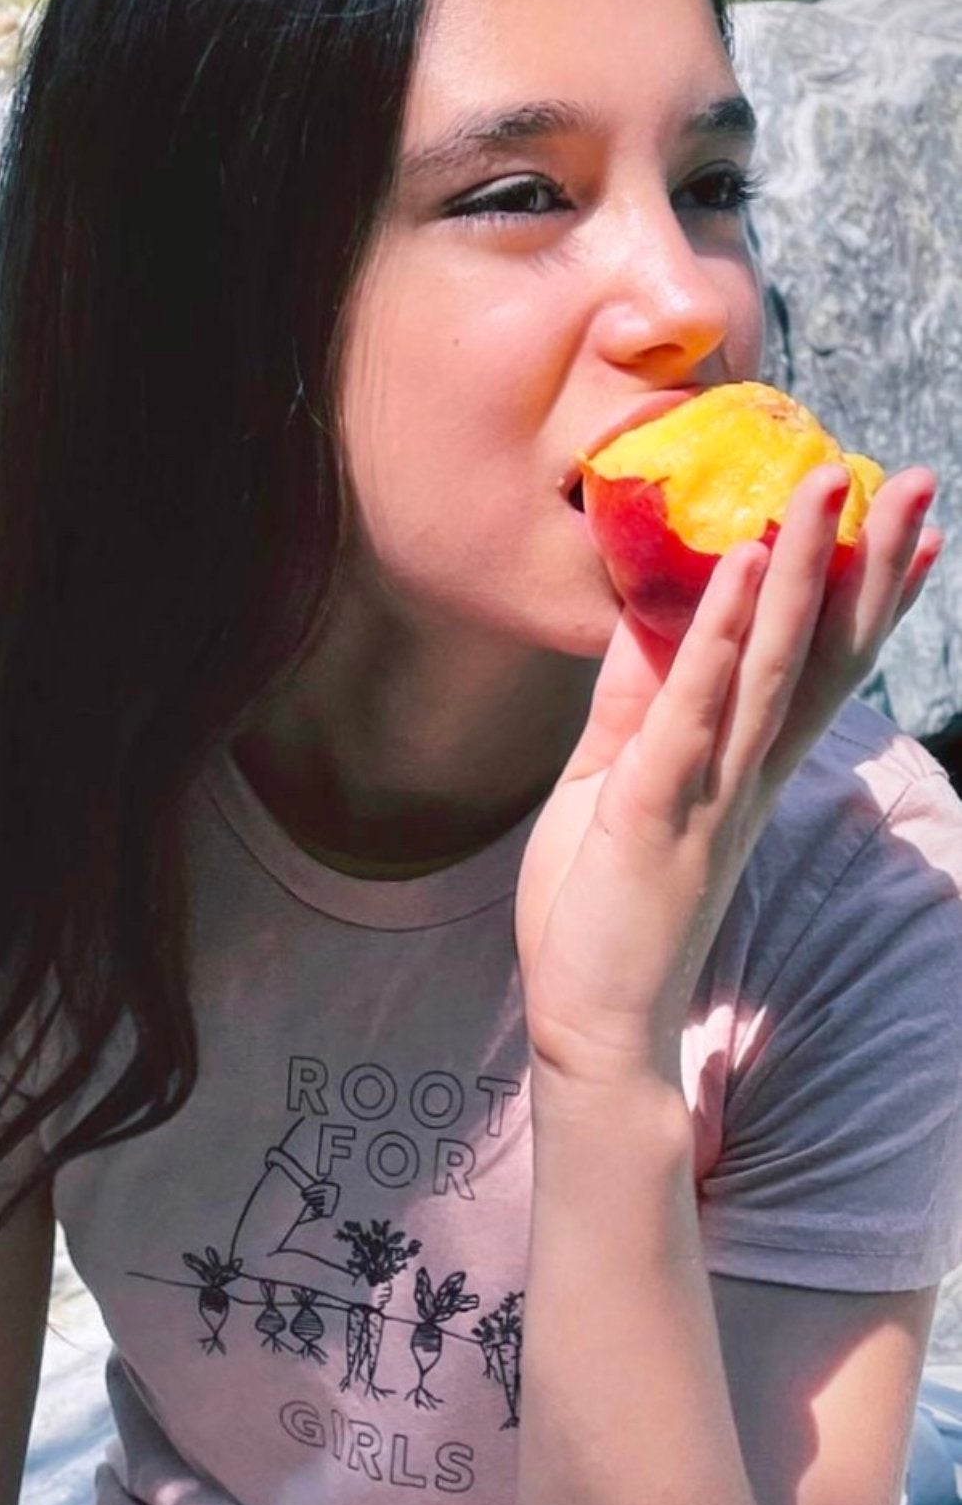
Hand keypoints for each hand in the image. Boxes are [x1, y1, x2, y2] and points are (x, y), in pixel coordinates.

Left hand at [517, 460, 942, 1093]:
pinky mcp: (659, 806)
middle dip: (866, 563)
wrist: (593, 1025)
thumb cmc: (602, 911)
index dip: (866, 602)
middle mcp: (747, 775)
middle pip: (822, 653)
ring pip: (774, 664)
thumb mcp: (613, 784)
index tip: (911, 535)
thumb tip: (649, 622)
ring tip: (832, 485)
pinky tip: (741, 566)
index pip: (819, 673)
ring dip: (805, 570)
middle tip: (910, 479)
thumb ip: (636, 706)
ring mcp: (711, 790)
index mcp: (743, 772)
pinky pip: (696, 708)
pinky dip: (721, 635)